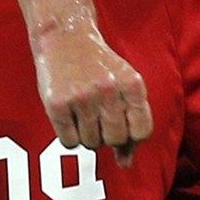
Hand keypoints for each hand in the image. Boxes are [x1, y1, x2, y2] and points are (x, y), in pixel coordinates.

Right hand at [33, 21, 152, 167]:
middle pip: (116, 139)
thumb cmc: (100, 67)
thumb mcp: (124, 85)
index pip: (142, 132)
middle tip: (99, 118)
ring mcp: (81, 97)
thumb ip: (132, 122)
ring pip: (91, 143)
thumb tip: (126, 163)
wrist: (65, 36)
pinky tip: (69, 116)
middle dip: (108, 136)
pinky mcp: (57, 103)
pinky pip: (69, 142)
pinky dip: (69, 136)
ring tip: (83, 112)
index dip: (132, 135)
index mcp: (132, 84)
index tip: (122, 125)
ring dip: (87, 135)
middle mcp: (108, 90)